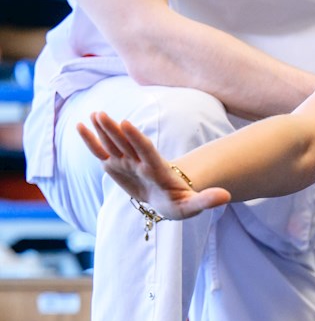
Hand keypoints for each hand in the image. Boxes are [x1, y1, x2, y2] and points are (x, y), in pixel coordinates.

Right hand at [77, 112, 230, 218]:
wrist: (169, 198)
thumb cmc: (181, 202)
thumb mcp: (194, 205)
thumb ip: (208, 199)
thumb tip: (227, 196)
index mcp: (157, 170)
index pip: (147, 152)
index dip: (137, 139)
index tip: (127, 124)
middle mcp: (140, 163)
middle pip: (127, 144)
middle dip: (115, 130)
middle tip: (103, 114)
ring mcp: (127, 163)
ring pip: (114, 144)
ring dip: (103, 130)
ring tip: (94, 114)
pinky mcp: (117, 166)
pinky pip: (102, 152)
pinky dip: (91, 141)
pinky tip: (80, 126)